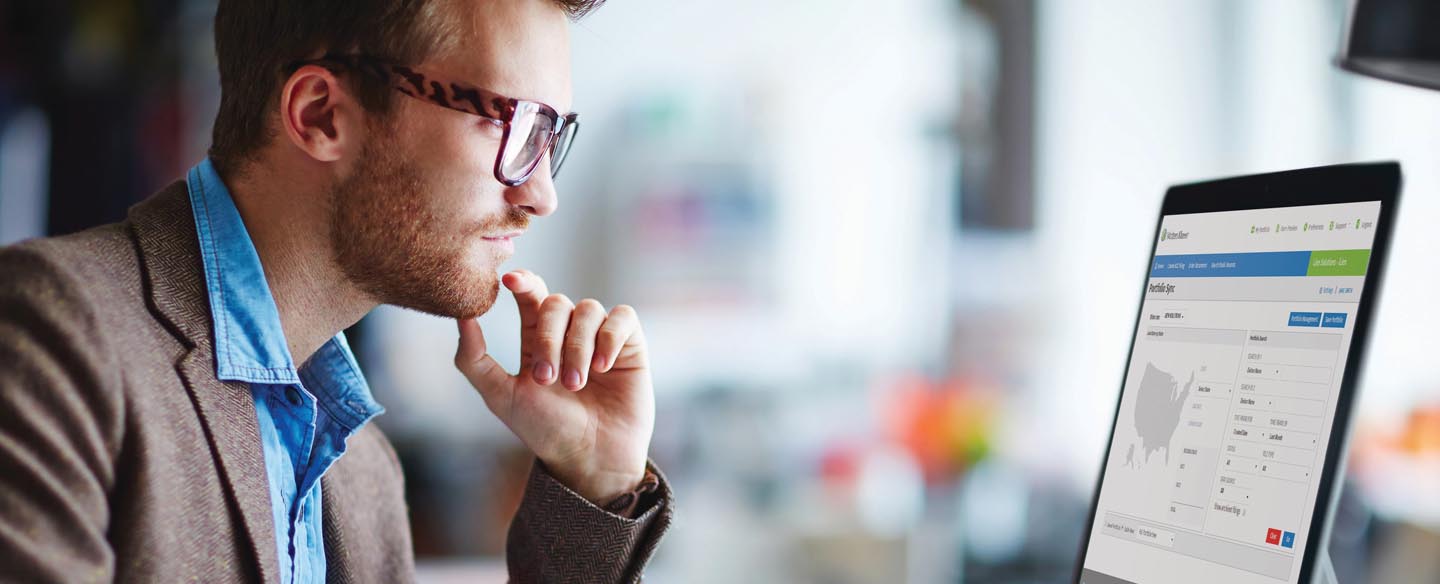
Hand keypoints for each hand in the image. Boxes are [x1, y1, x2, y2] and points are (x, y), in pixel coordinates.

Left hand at [454, 269, 654, 503]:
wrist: (590, 458)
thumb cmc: (545, 431)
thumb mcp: (501, 397)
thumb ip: (474, 359)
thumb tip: (462, 316)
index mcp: (537, 339)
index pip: (530, 295)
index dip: (522, 282)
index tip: (510, 282)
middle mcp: (569, 332)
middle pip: (556, 303)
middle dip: (550, 339)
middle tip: (548, 379)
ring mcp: (599, 337)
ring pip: (588, 310)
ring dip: (578, 348)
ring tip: (576, 385)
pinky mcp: (629, 345)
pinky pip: (622, 318)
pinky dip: (609, 338)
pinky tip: (603, 368)